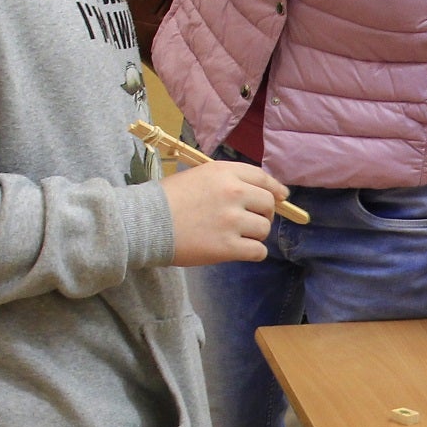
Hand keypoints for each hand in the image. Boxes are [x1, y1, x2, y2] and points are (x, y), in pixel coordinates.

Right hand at [161, 160, 283, 264]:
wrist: (145, 223)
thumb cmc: (168, 199)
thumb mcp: (198, 176)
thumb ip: (228, 181)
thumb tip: (261, 192)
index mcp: (224, 173)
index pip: (263, 179)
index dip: (275, 190)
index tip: (281, 197)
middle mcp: (233, 193)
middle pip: (268, 204)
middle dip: (264, 214)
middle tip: (250, 221)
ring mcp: (232, 221)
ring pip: (264, 229)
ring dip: (255, 235)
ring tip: (237, 236)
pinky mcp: (228, 247)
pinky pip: (258, 251)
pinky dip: (252, 252)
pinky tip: (240, 250)